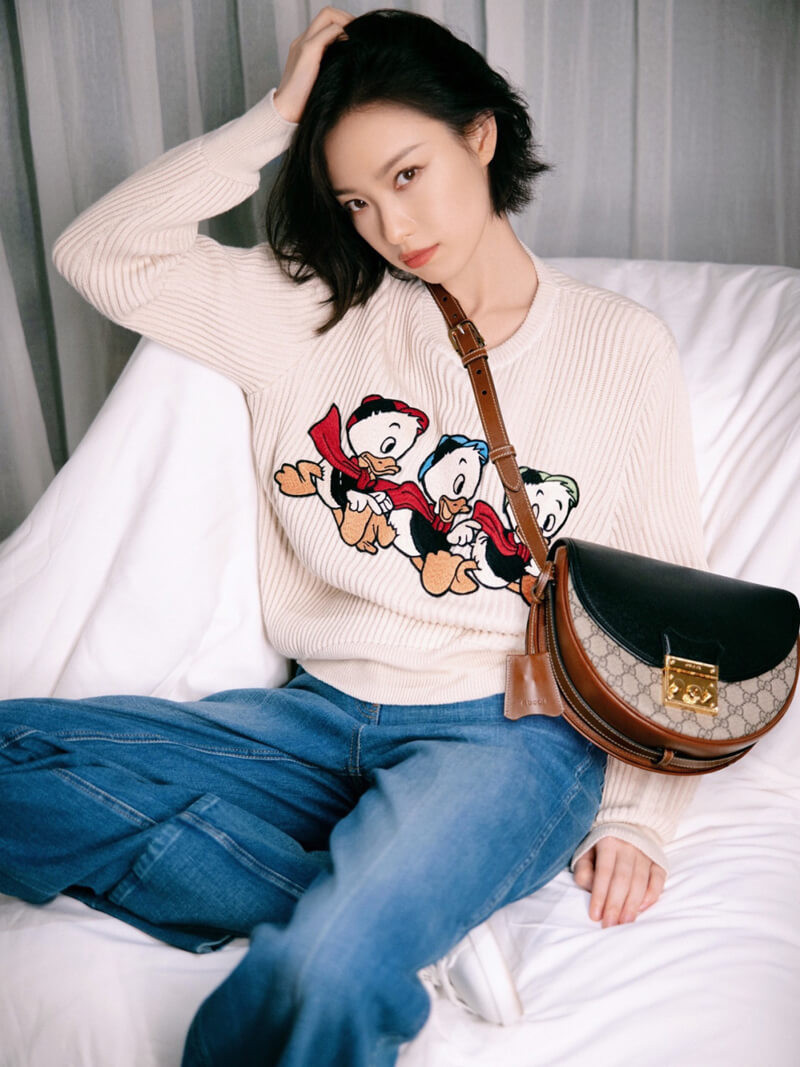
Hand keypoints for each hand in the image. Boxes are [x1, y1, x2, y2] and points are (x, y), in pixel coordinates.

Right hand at [273, 6, 353, 123]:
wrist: (286, 115)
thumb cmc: (306, 106)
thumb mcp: (322, 84)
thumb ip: (332, 71)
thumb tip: (356, 68)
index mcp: (305, 48)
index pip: (326, 23)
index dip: (344, 25)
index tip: (359, 38)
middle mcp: (303, 41)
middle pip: (328, 13)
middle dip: (348, 18)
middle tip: (362, 33)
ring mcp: (303, 44)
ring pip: (328, 16)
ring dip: (347, 23)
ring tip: (359, 38)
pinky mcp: (307, 51)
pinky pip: (329, 31)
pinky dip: (343, 34)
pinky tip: (351, 48)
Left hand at [572, 836, 665, 926]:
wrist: (626, 827)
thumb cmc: (600, 847)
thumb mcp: (585, 853)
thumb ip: (584, 870)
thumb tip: (593, 889)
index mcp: (608, 842)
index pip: (604, 872)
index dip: (600, 895)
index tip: (595, 916)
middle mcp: (629, 846)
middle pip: (623, 879)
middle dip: (616, 905)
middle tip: (610, 925)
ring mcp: (645, 853)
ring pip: (640, 881)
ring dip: (632, 904)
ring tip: (624, 923)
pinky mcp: (658, 861)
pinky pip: (658, 878)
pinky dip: (652, 894)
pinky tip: (643, 908)